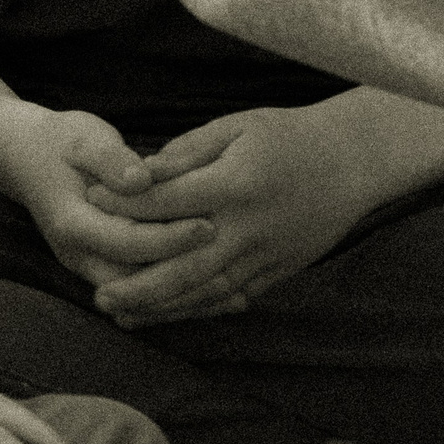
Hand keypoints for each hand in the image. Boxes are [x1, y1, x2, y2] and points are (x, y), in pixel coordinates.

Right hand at [4, 108, 214, 290]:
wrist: (25, 158)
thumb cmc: (60, 142)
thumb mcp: (84, 139)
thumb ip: (111, 160)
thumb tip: (142, 180)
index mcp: (73, 223)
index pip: (128, 242)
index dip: (169, 238)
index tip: (209, 225)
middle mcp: (78, 255)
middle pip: (137, 283)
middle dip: (183, 275)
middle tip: (229, 260)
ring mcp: (88, 266)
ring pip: (141, 295)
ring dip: (183, 295)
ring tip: (236, 292)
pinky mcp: (102, 266)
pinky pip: (140, 289)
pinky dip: (175, 293)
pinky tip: (216, 292)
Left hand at [82, 106, 374, 327]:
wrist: (354, 162)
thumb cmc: (290, 136)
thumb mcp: (237, 127)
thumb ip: (187, 152)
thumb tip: (140, 172)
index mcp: (232, 186)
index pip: (164, 202)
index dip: (122, 204)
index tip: (89, 202)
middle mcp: (246, 228)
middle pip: (179, 265)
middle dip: (135, 283)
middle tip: (96, 292)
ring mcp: (263, 256)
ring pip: (203, 291)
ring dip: (159, 308)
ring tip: (120, 313)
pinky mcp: (277, 272)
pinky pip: (230, 298)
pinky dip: (196, 311)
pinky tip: (168, 317)